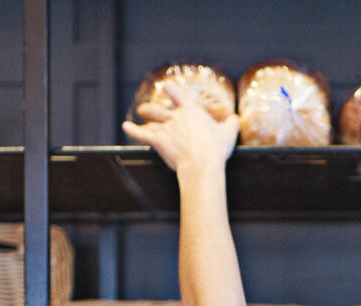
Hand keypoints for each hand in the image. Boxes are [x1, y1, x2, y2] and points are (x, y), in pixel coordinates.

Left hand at [121, 83, 239, 176]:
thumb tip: (235, 118)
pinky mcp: (158, 141)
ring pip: (150, 119)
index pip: (177, 93)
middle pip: (158, 108)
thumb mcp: (228, 134)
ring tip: (139, 113)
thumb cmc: (216, 149)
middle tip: (146, 109)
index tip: (165, 85)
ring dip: (144, 115)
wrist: (202, 165)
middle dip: (151, 108)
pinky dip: (132, 130)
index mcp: (191, 110)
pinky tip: (125, 127)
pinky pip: (142, 134)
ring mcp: (165, 128)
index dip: (170, 88)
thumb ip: (231, 123)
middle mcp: (176, 116)